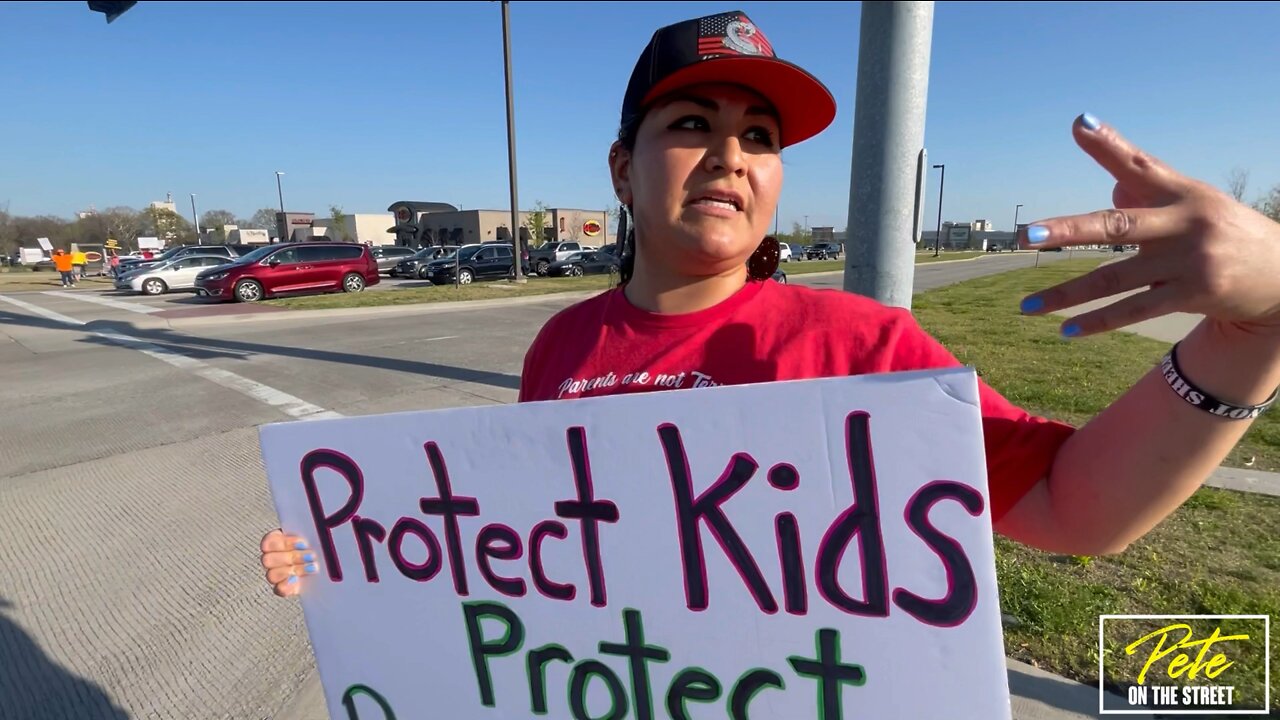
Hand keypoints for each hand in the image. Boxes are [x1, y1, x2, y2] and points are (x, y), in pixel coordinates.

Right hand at [260, 528, 318, 597]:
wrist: (325, 564)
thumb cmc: (317, 544)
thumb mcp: (313, 535)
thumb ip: (308, 532)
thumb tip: (317, 527)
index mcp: (276, 541)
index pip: (268, 542)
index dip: (285, 543)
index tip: (303, 543)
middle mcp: (271, 558)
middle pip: (268, 560)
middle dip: (292, 557)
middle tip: (311, 556)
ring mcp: (275, 574)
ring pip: (272, 575)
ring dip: (294, 570)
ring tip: (312, 567)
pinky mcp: (283, 587)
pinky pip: (279, 589)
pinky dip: (288, 585)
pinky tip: (299, 580)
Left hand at [1018, 113, 1279, 340]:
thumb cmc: (1224, 232)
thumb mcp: (1193, 204)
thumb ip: (1148, 195)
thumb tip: (1110, 195)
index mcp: (1183, 193)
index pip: (1139, 165)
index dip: (1108, 145)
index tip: (1079, 124)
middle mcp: (1185, 224)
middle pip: (1118, 225)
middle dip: (1070, 230)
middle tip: (1031, 235)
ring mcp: (1188, 262)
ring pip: (1115, 278)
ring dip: (1067, 294)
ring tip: (1027, 306)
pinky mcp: (1192, 295)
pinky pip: (1134, 310)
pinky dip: (1098, 322)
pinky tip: (1066, 330)